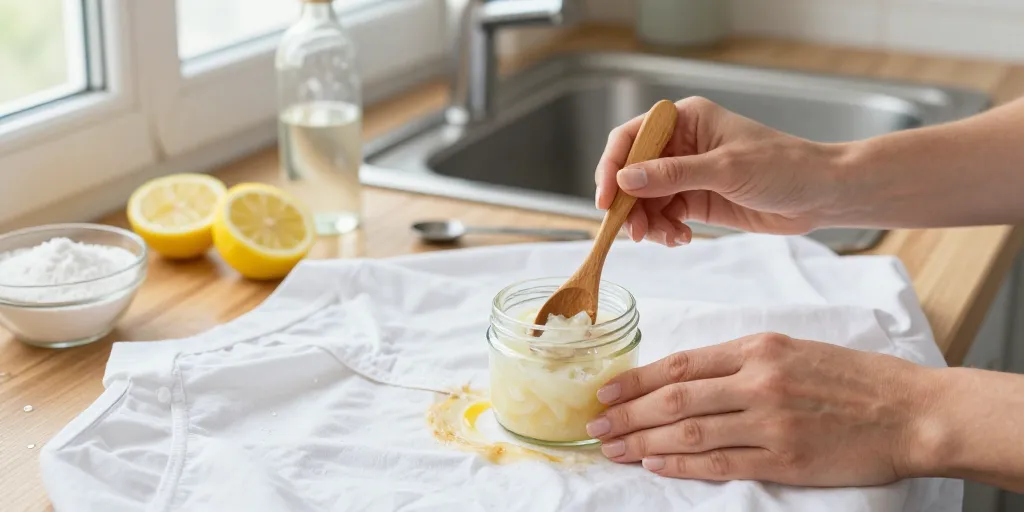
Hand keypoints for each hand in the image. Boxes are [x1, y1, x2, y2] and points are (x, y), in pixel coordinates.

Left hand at [586, 333, 938, 486]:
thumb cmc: (852, 379)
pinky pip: (721, 462)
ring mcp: (771, 421)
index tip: (605, 390)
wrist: (909, 411)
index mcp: (759, 347)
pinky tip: (656, 465)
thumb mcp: (793, 350)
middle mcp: (759, 381)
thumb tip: (685, 377)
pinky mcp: (785, 458)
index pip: (682, 363)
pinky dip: (682, 465)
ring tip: (613, 448)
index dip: (637, 379)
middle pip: (676, 398)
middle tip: (595, 424)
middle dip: (628, 412)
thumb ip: (741, 360)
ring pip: (690, 431)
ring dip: (644, 441)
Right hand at [595, 97, 846, 244]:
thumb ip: (672, 175)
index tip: (605, 199)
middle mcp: (681, 144)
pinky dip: (665, 230)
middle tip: (633, 232)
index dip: (612, 167)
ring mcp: (687, 174)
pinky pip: (664, 215)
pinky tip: (680, 238)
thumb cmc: (784, 167)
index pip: (631, 138)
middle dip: (629, 204)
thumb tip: (624, 181)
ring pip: (645, 199)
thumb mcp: (725, 169)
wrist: (821, 194)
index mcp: (685, 120)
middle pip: (632, 173)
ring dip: (648, 222)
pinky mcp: (696, 199)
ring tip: (666, 238)